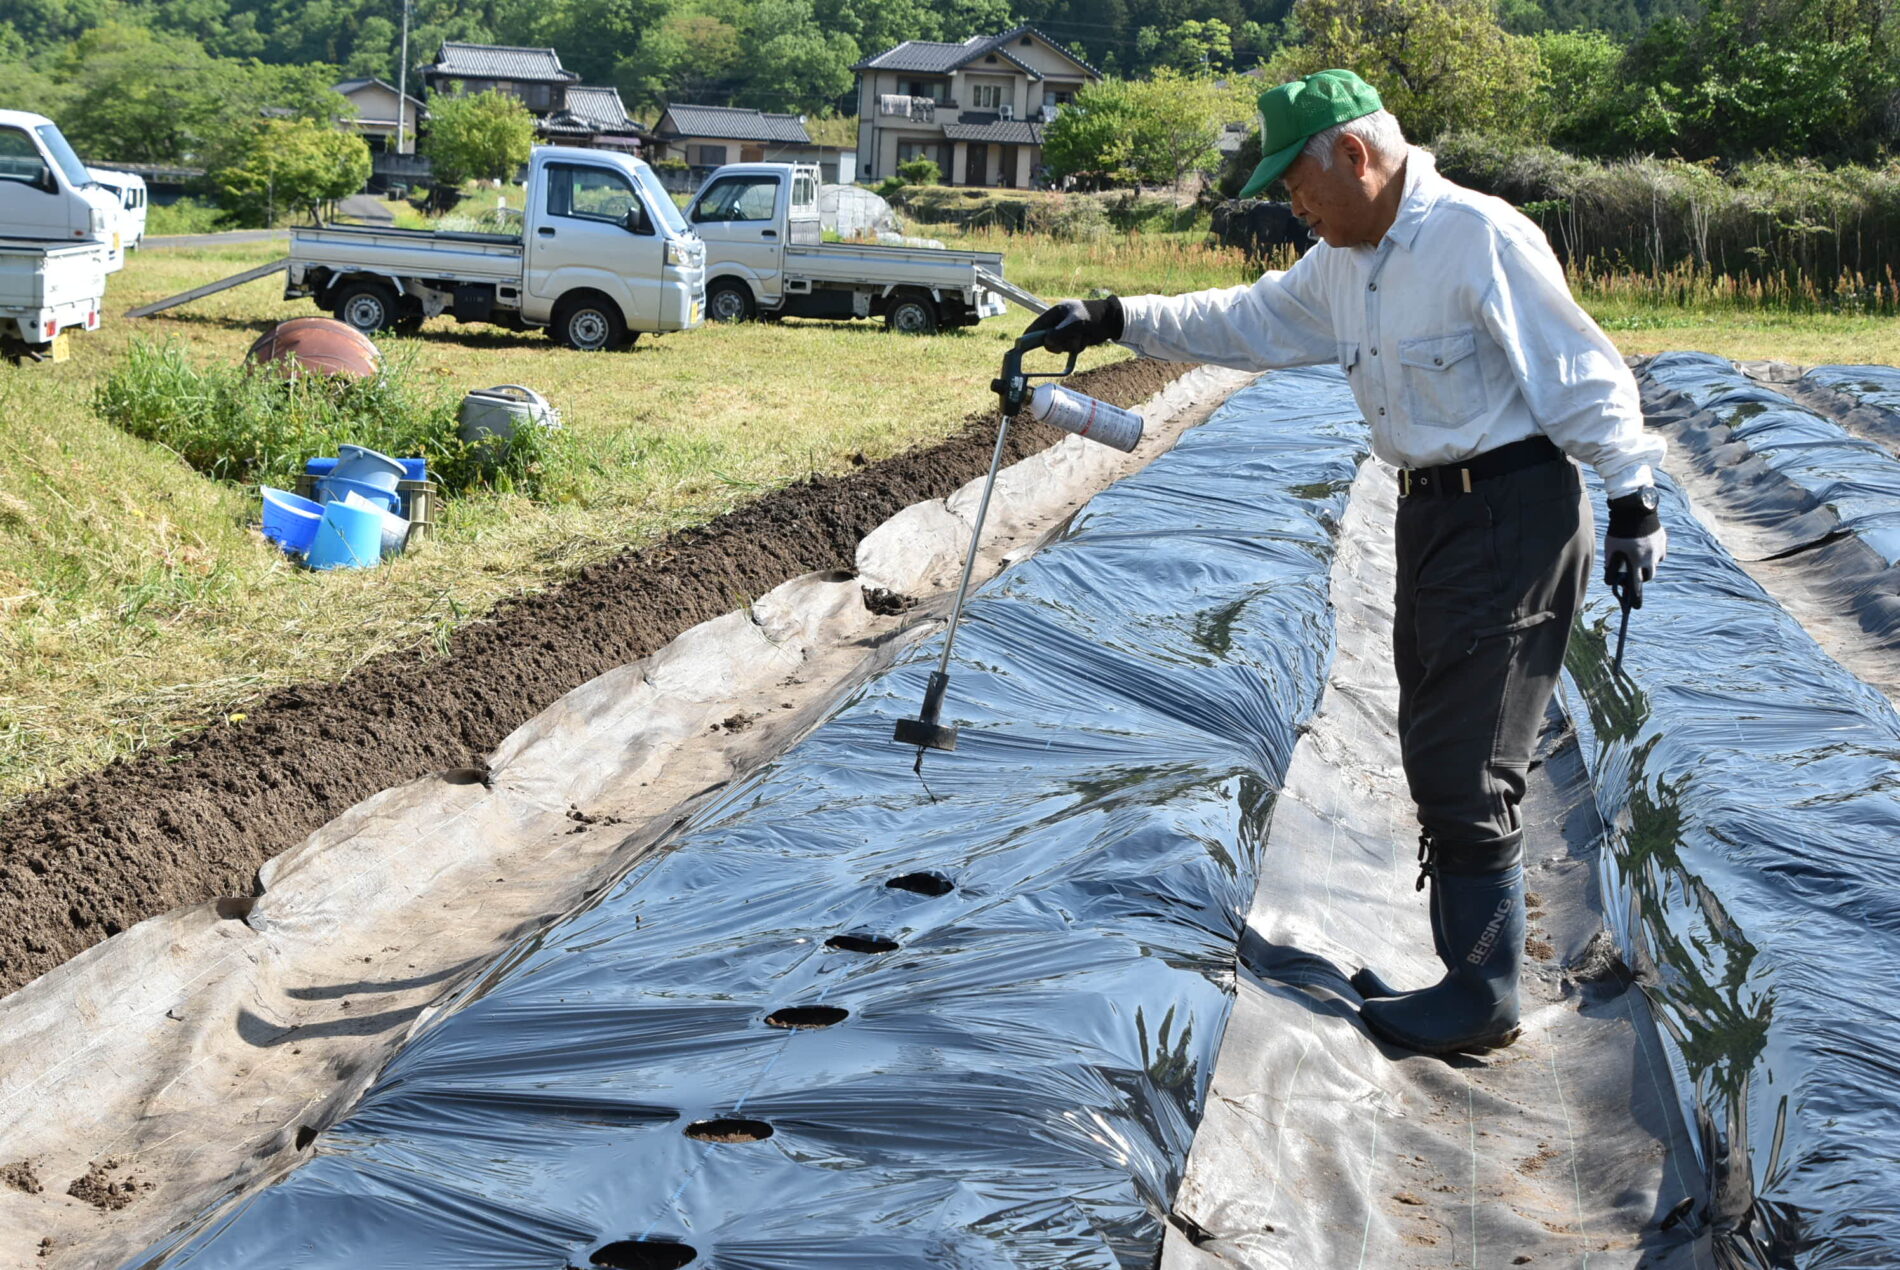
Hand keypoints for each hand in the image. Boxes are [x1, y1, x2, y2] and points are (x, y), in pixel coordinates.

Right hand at [1024, 296, 1122, 353]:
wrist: (1111, 320)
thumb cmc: (1093, 316)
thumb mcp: (1076, 323)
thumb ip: (1060, 333)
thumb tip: (1047, 343)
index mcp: (1056, 312)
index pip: (1037, 325)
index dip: (1029, 335)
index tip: (1021, 345)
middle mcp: (1059, 322)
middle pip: (1047, 339)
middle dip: (1057, 343)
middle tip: (1066, 343)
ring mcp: (1066, 331)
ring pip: (1058, 346)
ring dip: (1069, 345)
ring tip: (1081, 338)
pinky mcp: (1073, 339)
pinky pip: (1068, 349)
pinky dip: (1076, 348)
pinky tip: (1084, 341)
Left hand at [1604, 487, 1665, 603]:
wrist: (1635, 509)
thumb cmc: (1619, 530)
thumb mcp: (1611, 548)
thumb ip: (1612, 564)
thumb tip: (1613, 578)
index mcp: (1637, 560)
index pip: (1637, 584)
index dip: (1636, 597)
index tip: (1636, 607)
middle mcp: (1651, 557)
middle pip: (1649, 576)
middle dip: (1641, 577)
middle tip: (1634, 573)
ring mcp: (1659, 548)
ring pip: (1655, 563)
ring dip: (1647, 564)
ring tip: (1636, 555)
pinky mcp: (1663, 540)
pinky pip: (1659, 552)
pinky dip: (1653, 553)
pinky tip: (1644, 546)